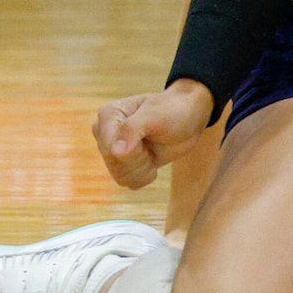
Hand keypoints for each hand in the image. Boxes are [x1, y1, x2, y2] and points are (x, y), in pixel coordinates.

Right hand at [94, 81, 214, 189]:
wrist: (187, 119)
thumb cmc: (172, 110)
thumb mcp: (155, 115)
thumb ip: (132, 130)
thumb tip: (115, 153)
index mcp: (107, 116)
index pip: (110, 151)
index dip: (134, 152)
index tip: (148, 136)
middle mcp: (105, 133)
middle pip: (116, 165)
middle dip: (140, 160)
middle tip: (152, 141)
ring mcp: (113, 150)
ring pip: (121, 177)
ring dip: (143, 168)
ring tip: (151, 149)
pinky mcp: (123, 163)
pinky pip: (128, 182)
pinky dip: (145, 175)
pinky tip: (151, 158)